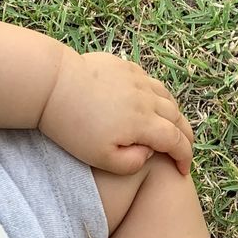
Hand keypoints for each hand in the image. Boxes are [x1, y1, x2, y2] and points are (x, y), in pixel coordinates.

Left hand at [39, 49, 194, 174]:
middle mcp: (146, 98)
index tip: (183, 170)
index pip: (176, 141)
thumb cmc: (72, 127)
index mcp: (143, 123)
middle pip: (177, 117)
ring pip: (167, 97)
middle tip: (184, 150)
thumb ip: (131, 163)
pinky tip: (152, 104)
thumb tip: (148, 152)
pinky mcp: (123, 67)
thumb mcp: (101, 159)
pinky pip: (150, 81)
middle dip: (185, 136)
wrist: (52, 85)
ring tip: (172, 127)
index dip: (184, 157)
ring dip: (174, 114)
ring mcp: (136, 79)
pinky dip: (158, 95)